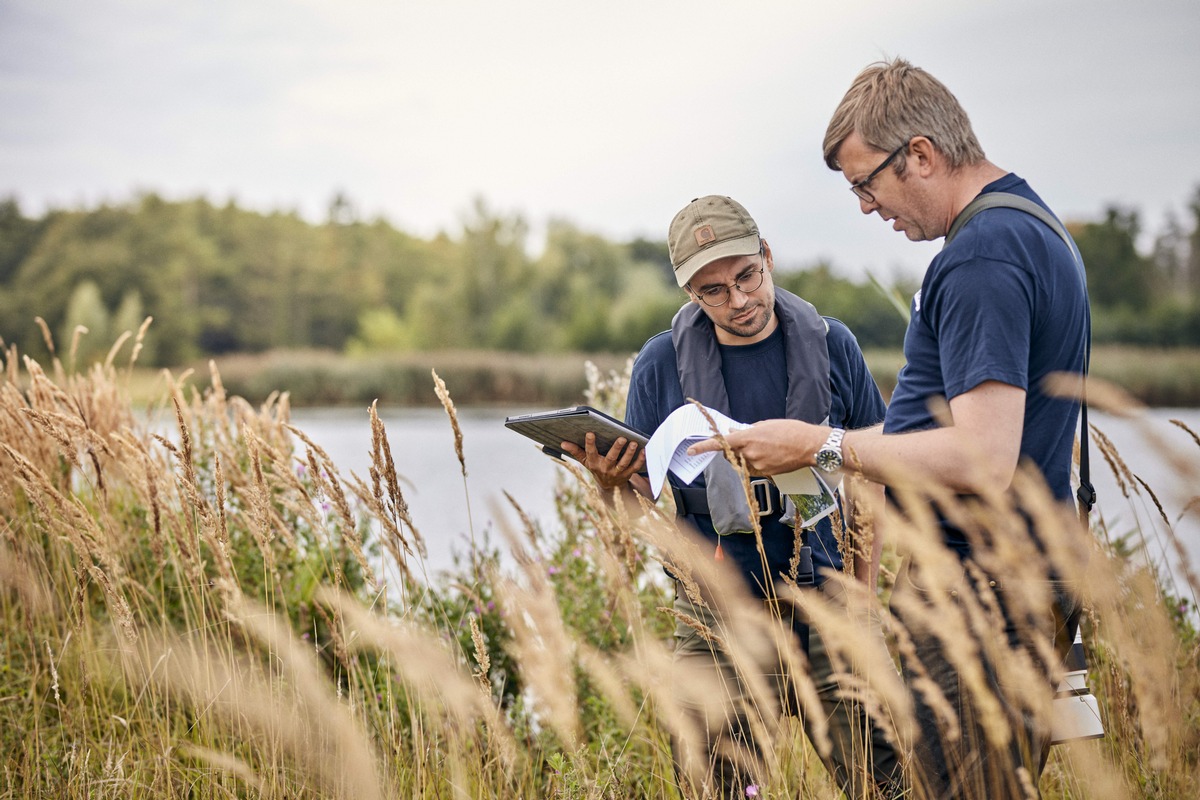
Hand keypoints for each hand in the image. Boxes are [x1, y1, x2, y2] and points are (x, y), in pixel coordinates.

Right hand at [559, 432, 646, 490]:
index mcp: (593, 463)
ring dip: (629, 453)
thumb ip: (575, 451)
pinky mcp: (627, 475)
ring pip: (624, 463)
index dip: (590, 443)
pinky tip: (644, 450)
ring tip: (634, 443)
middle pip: (611, 458)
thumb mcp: (585, 461)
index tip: (590, 433)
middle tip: (622, 438)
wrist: (609, 487)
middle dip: (617, 448)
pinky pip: (635, 467)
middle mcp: (605, 469)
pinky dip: (640, 459)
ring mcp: (617, 473)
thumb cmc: (596, 467)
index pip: (590, 453)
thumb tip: (562, 442)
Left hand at [686, 419, 826, 475]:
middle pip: (730, 454)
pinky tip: (771, 455)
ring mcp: (758, 465)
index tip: (691, 450)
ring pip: (742, 462)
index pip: (720, 443)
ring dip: (746, 455)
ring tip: (764, 447)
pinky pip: (754, 468)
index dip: (703, 447)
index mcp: (748, 438)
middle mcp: (750, 453)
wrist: (810, 446)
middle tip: (742, 441)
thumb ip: (747, 431)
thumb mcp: (765, 425)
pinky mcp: (766, 474)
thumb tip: (735, 434)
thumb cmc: (791, 430)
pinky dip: (757, 462)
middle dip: (730, 449)